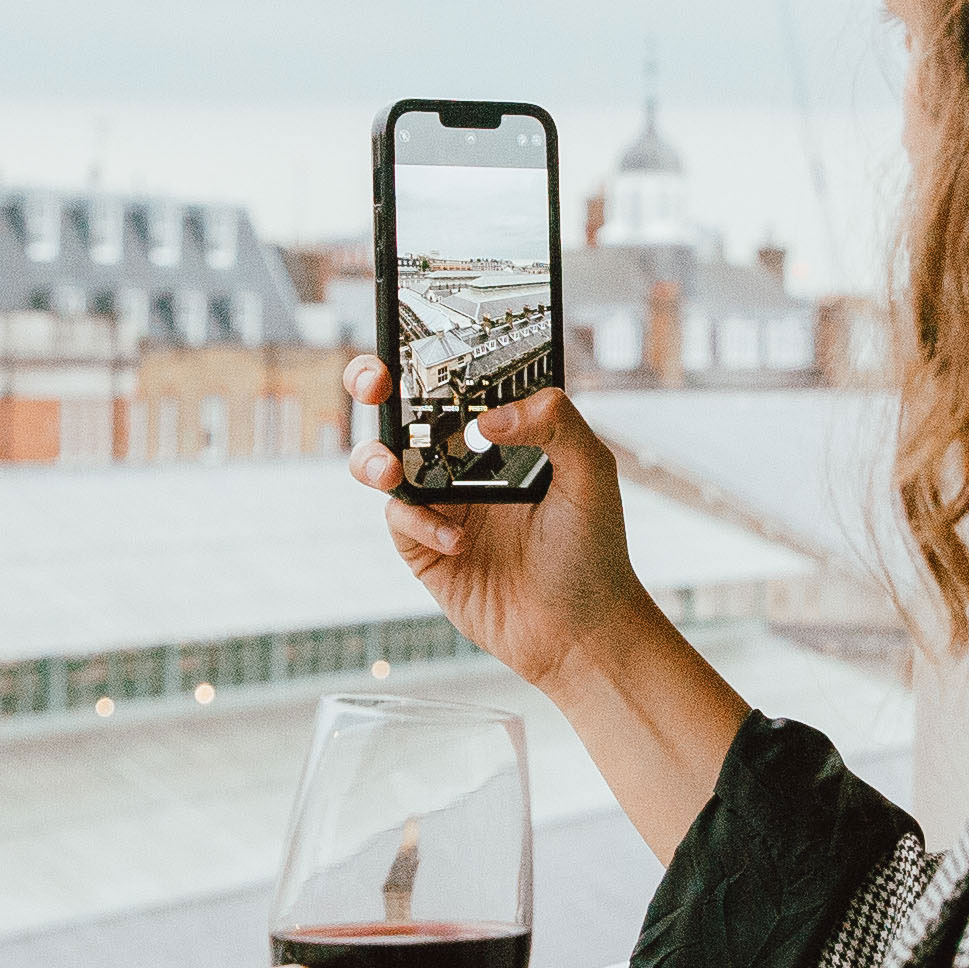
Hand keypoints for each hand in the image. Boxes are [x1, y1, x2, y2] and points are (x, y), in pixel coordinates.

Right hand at [342, 360, 665, 706]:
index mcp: (505, 434)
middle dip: (374, 385)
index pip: (458, 379)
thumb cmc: (594, 553)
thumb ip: (556, 424)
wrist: (579, 634)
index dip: (429, 352)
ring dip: (375, 457)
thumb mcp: (593, 475)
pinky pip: (400, 520)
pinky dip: (419, 523)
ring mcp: (442, 504)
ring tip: (391, 469)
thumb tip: (489, 416)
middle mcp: (466, 462)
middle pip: (403, 410)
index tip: (412, 334)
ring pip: (383, 462)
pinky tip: (458, 541)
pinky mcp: (424, 549)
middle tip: (375, 381)